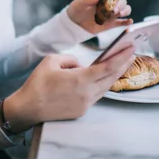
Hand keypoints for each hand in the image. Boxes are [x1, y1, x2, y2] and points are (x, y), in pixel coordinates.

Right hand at [3, 45, 135, 131]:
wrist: (28, 108)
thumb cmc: (37, 83)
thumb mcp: (52, 61)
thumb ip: (71, 59)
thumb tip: (81, 64)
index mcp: (80, 79)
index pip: (108, 67)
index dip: (121, 57)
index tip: (131, 47)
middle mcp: (86, 93)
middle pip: (111, 78)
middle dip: (123, 64)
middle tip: (131, 53)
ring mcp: (85, 104)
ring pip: (105, 88)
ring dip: (114, 75)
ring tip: (121, 64)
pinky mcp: (81, 111)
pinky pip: (96, 95)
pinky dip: (102, 85)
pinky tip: (103, 78)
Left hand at [67, 0, 132, 33]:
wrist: (73, 23)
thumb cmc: (76, 9)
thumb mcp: (80, 2)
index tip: (107, 4)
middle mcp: (109, 4)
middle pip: (122, 2)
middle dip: (120, 5)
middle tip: (113, 11)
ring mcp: (110, 14)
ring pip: (125, 10)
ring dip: (125, 11)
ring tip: (118, 14)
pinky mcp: (110, 24)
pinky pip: (121, 23)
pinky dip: (127, 22)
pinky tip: (129, 21)